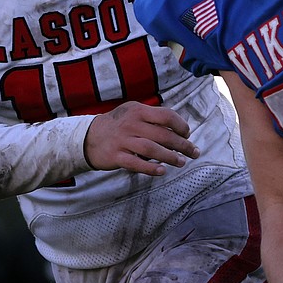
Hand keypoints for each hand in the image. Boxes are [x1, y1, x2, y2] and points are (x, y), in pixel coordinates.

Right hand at [83, 102, 199, 175]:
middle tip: (194, 152)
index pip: (166, 116)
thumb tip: (179, 128)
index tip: (187, 134)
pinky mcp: (116, 156)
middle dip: (182, 144)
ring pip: (152, 149)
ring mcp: (123, 140)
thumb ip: (153, 117)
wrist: (89, 137)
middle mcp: (131, 124)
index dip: (181, 126)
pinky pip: (136, 163)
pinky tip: (162, 171)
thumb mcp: (133, 112)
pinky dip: (150, 168)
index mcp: (138, 110)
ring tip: (181, 162)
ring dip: (170, 157)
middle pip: (163, 134)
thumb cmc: (118, 124)